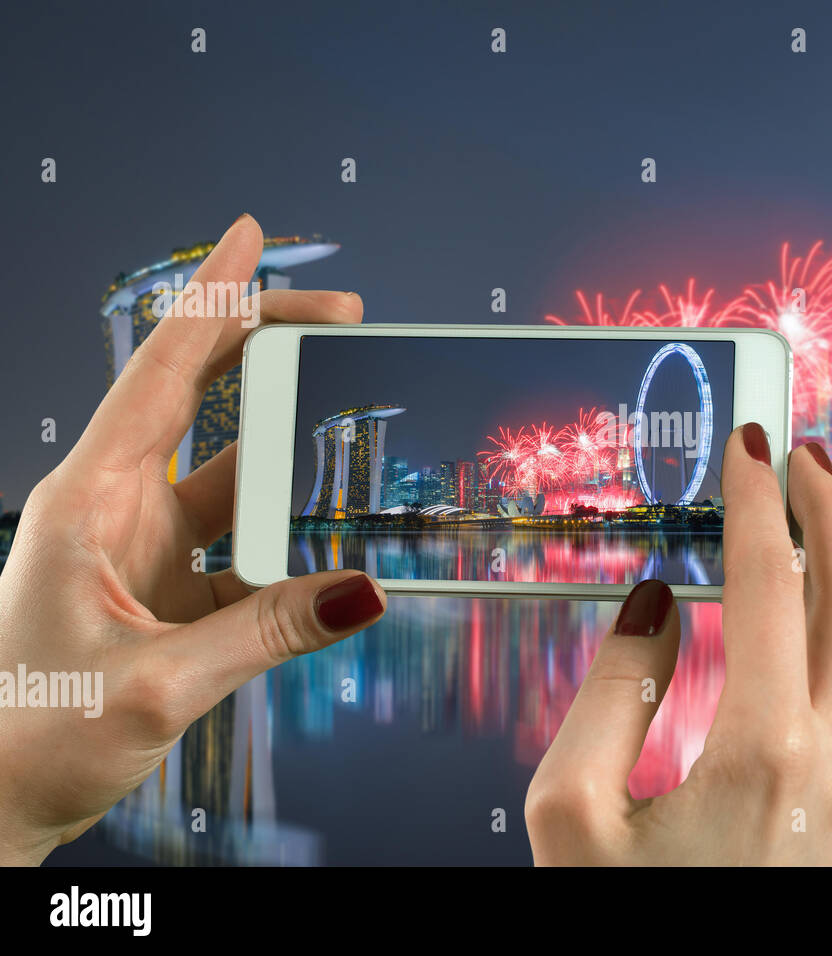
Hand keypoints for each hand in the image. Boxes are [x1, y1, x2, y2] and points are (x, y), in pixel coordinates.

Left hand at [0, 214, 386, 864]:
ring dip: (288, 445)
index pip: (160, 374)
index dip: (213, 298)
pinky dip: (289, 541)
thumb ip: (266, 634)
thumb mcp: (155, 687)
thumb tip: (365, 590)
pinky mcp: (165, 588)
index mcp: (88, 501)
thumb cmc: (28, 738)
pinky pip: (243, 544)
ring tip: (354, 416)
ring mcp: (141, 547)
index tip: (251, 234)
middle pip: (199, 395)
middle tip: (342, 313)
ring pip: (230, 469)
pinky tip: (330, 553)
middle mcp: (114, 508)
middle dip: (268, 343)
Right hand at [525, 424, 831, 864]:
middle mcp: (829, 763)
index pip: (764, 585)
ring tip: (810, 520)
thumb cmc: (628, 924)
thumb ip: (610, 690)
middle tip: (799, 458)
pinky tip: (809, 619)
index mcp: (762, 751)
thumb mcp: (571, 813)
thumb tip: (651, 605)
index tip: (747, 446)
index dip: (753, 502)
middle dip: (831, 515)